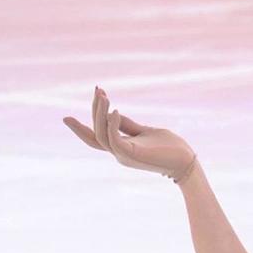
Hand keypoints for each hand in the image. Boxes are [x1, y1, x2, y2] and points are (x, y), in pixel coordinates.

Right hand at [63, 87, 197, 183]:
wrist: (187, 161)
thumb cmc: (170, 147)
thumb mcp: (146, 131)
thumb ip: (129, 125)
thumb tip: (113, 113)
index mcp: (121, 148)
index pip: (95, 138)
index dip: (81, 129)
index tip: (65, 117)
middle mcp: (119, 154)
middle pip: (96, 134)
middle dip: (94, 111)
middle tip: (98, 90)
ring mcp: (124, 156)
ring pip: (101, 136)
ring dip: (100, 114)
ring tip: (104, 95)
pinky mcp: (133, 156)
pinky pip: (115, 140)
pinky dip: (112, 125)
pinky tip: (115, 110)